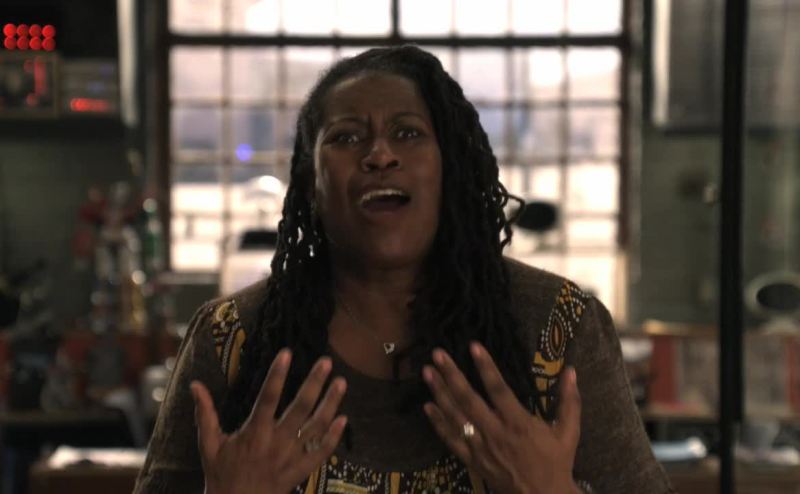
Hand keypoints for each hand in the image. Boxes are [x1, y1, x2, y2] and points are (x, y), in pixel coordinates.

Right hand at [191, 349, 347, 493]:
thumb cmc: (221, 475)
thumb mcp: (209, 445)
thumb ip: (205, 413)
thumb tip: (195, 385)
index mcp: (254, 433)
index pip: (268, 397)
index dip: (277, 375)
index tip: (286, 353)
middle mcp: (276, 442)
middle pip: (300, 408)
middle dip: (315, 383)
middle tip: (326, 362)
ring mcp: (291, 457)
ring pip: (316, 427)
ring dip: (330, 404)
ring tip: (342, 383)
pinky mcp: (300, 471)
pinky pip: (321, 453)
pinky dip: (334, 437)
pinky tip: (344, 419)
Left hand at [422, 342, 580, 493]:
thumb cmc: (556, 462)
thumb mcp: (568, 432)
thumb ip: (569, 401)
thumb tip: (571, 370)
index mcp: (518, 423)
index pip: (498, 389)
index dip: (486, 367)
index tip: (473, 346)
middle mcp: (495, 432)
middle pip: (468, 399)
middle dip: (451, 375)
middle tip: (437, 355)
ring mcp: (480, 447)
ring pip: (455, 416)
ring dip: (439, 393)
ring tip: (426, 372)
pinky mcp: (472, 460)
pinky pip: (451, 439)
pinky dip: (438, 423)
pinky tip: (427, 406)